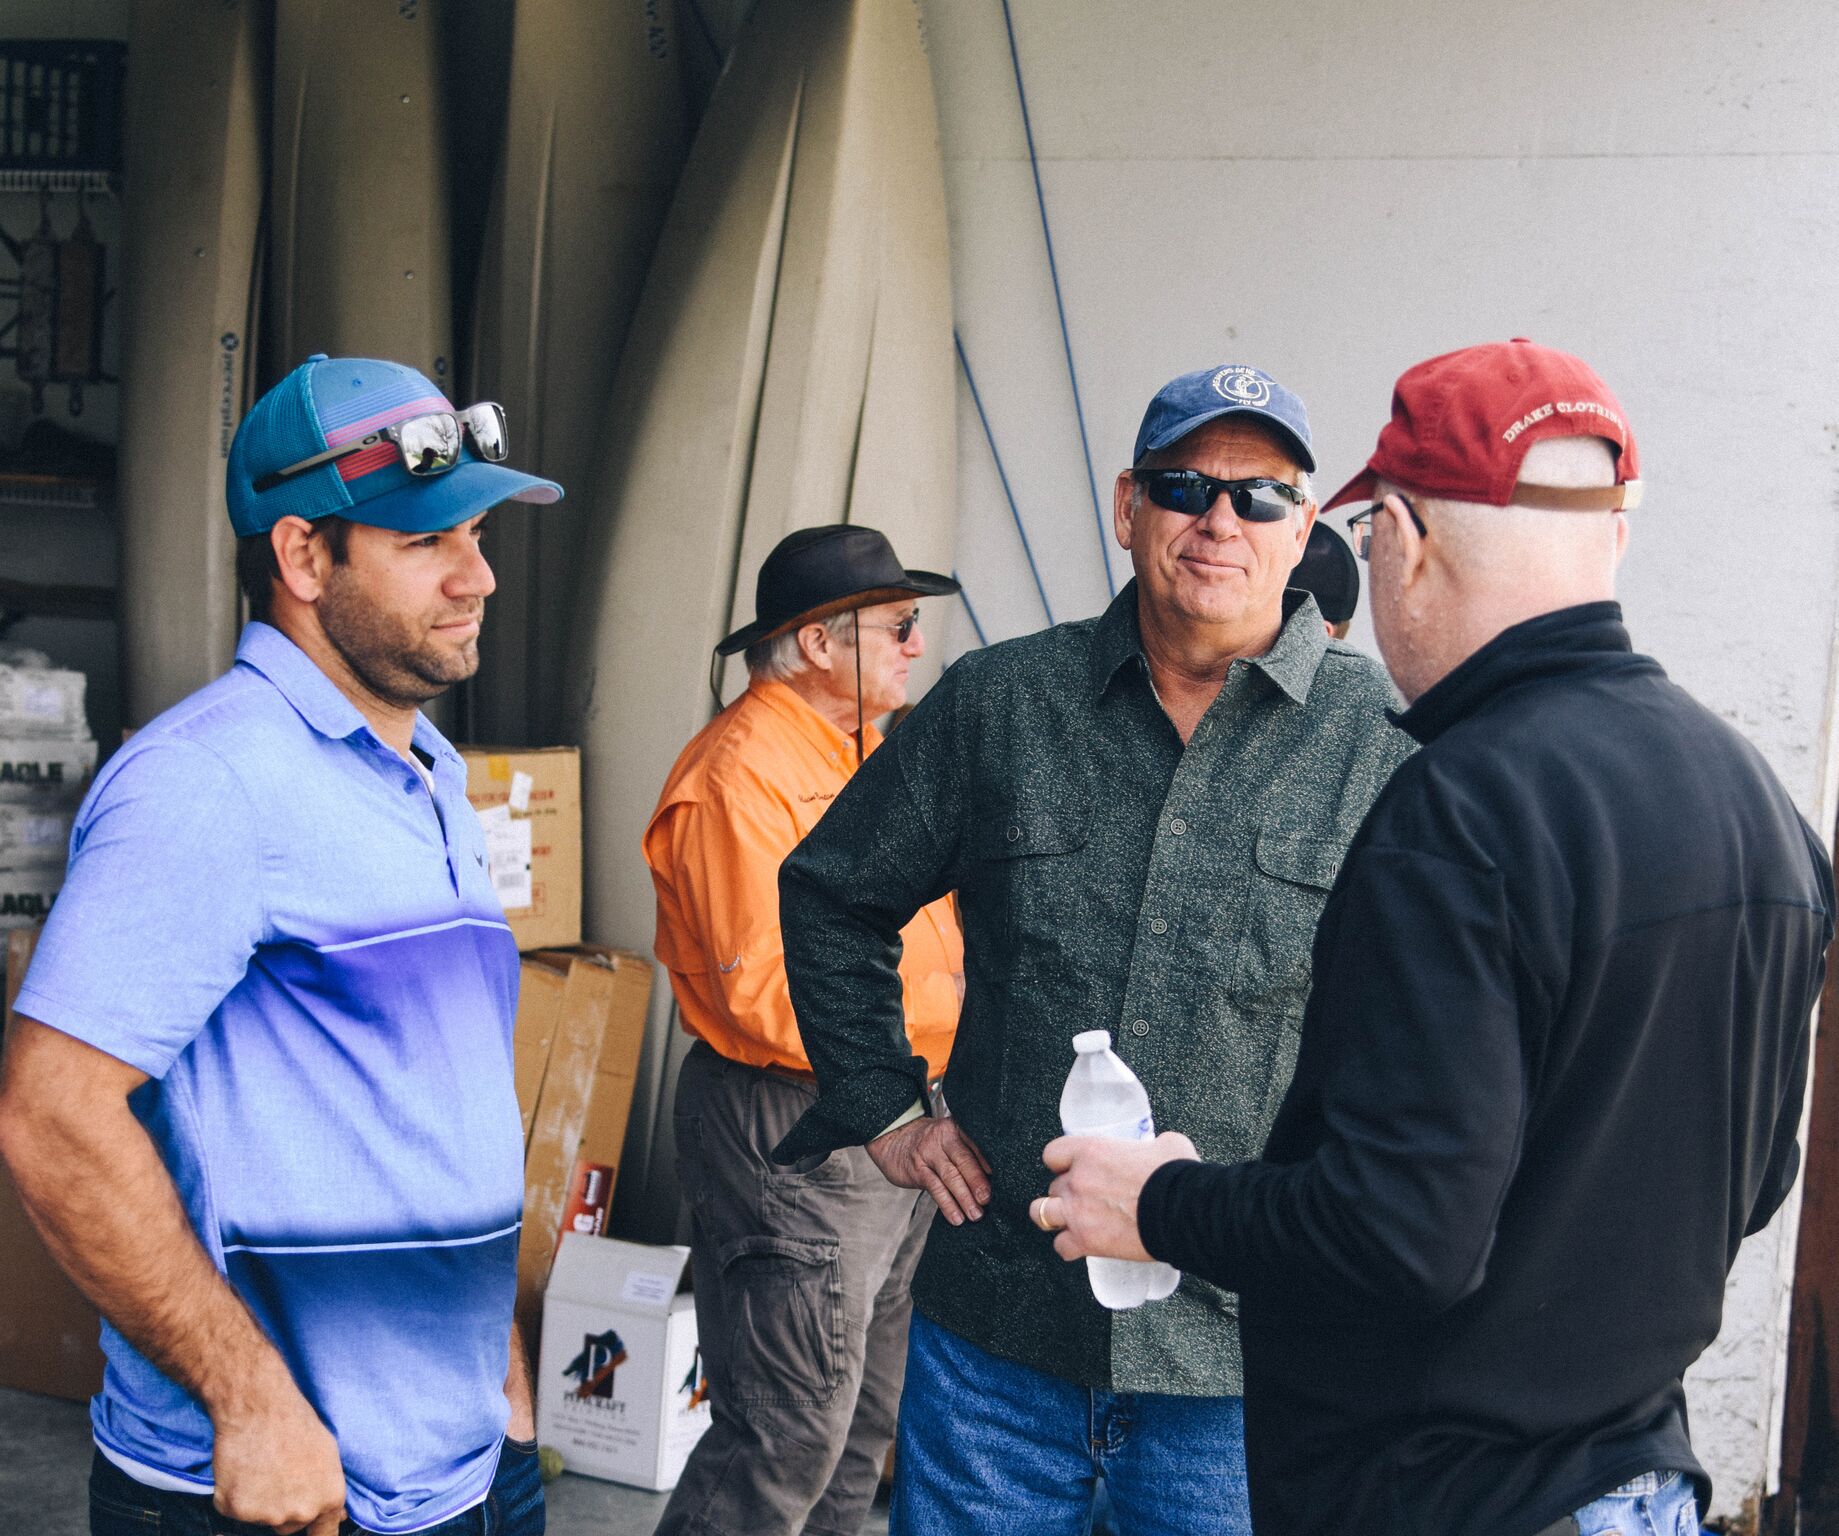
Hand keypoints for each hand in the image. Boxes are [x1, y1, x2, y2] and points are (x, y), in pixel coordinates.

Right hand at [210, 1371, 346, 1535]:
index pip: (324, 1534)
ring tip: (261, 1465)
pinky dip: (234, 1494)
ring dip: (259, 1500)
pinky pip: (234, 1510)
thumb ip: (329, 1488)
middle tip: (278, 1473)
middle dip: (284, 1506)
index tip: (312, 1531)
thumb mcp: (328, 1453)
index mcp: (328, 1498)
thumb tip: (337, 1516)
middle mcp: (300, 1512)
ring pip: (262, 1518)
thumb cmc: (294, 1422)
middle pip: (289, 1526)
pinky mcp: (237, 1510)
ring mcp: (267, 1514)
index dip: (316, 1532)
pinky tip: (243, 1468)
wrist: (259, 1406)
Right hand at [867, 1116, 991, 1224]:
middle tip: (988, 1200)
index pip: (977, 1147)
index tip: (1004, 1182)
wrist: (893, 1138)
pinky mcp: (917, 1169)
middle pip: (964, 1161)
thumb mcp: (949, 1139)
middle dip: (978, 1182)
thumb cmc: (929, 1143)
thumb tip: (992, 1181)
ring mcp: (929, 1153)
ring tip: (976, 1214)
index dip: (990, 1165)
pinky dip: (947, 1204)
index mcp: (956, 1129)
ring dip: (965, 1198)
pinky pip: (935, 1189)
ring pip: (951, 1177)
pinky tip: (956, 1217)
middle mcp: (943, 1138)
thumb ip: (968, 1153)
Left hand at [1038, 1130, 1198, 1262]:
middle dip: (1068, 1192)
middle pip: (1054, 1185)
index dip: (1062, 1162)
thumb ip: (1152, 1145)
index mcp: (1091, 1152)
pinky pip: (1061, 1246)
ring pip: (1040, 1213)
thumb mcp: (1166, 1144)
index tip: (1073, 1168)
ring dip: (1053, 1217)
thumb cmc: (1177, 1176)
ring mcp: (1077, 1212)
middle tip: (1088, 1199)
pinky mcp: (1086, 1241)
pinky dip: (1070, 1247)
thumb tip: (1160, 1148)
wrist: (1183, 1212)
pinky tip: (1082, 1245)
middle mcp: (1077, 1180)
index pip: (1054, 1153)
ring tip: (1069, 1221)